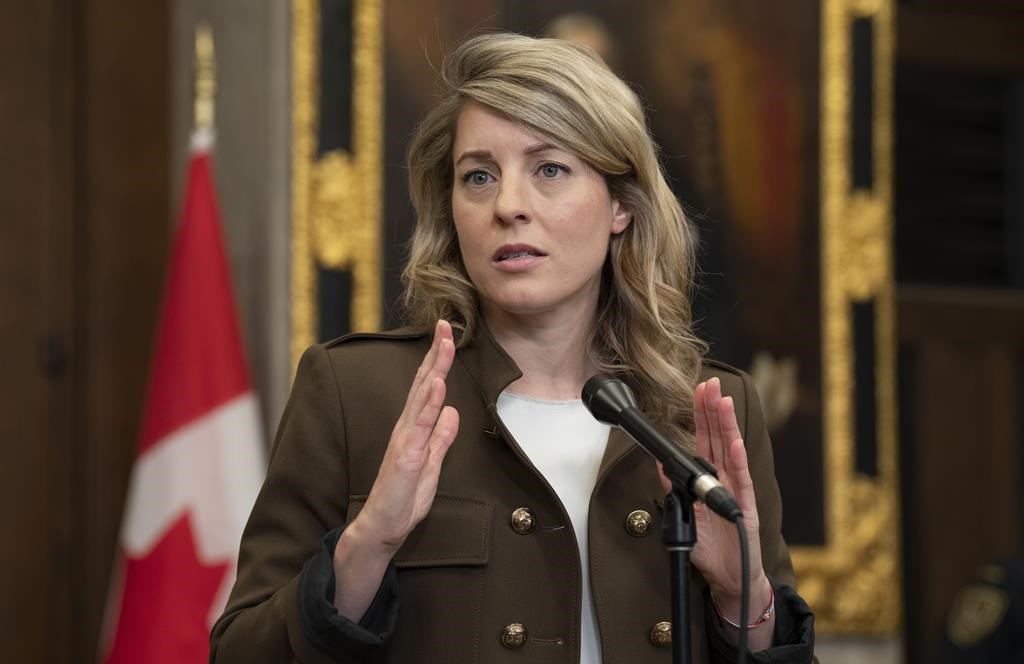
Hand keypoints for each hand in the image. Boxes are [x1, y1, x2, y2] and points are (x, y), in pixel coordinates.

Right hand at [349, 319, 460, 552]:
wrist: (382, 528)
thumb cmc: (404, 499)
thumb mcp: (431, 465)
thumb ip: (441, 439)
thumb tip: (452, 412)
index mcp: (414, 429)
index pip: (428, 388)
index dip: (438, 361)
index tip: (448, 335)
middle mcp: (407, 429)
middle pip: (423, 383)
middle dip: (435, 353)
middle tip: (446, 324)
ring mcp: (405, 441)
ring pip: (421, 398)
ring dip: (434, 369)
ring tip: (445, 343)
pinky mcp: (405, 458)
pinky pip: (419, 427)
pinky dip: (428, 405)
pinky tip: (438, 386)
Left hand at [657, 377, 772, 631]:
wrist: (731, 577)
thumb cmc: (712, 547)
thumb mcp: (686, 515)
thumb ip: (675, 489)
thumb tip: (660, 464)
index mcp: (711, 478)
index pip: (705, 439)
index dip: (701, 415)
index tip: (697, 390)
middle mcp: (725, 479)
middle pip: (718, 437)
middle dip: (713, 409)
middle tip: (711, 382)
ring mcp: (737, 491)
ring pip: (731, 451)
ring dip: (726, 426)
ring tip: (723, 401)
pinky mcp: (746, 507)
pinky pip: (741, 480)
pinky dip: (738, 460)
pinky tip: (735, 441)